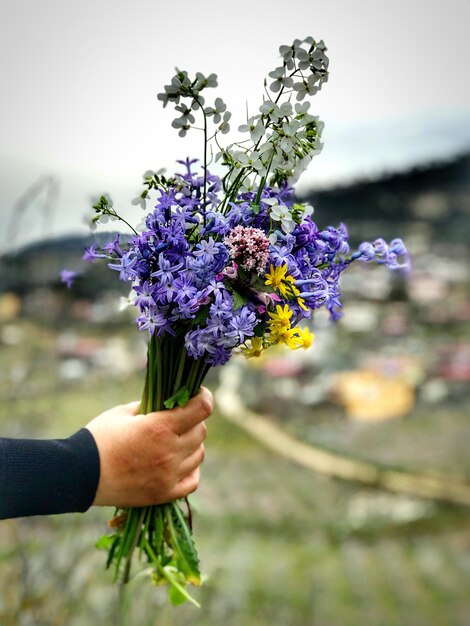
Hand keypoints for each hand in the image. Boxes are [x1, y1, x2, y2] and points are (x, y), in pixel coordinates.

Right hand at [85, 387, 212, 506]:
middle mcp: (170, 451)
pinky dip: (191, 469)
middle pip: (201, 431)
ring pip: (199, 454)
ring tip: (176, 441)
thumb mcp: (123, 412)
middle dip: (193, 421)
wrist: (79, 475)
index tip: (199, 394)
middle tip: (179, 419)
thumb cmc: (99, 438)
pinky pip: (193, 480)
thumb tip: (169, 402)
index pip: (201, 408)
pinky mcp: (164, 494)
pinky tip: (180, 462)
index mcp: (160, 427)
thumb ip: (151, 405)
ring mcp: (169, 475)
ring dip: (192, 444)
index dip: (204, 397)